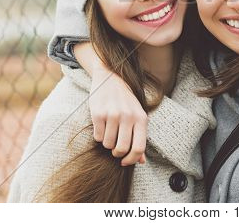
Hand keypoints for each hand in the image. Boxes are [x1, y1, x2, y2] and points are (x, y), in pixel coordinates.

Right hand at [74, 42, 147, 165]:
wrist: (110, 77)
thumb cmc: (126, 100)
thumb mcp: (137, 115)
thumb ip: (139, 137)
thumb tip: (141, 161)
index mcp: (141, 117)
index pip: (139, 147)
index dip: (131, 159)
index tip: (125, 161)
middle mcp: (128, 116)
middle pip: (122, 149)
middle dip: (117, 153)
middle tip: (115, 147)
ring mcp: (113, 115)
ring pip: (108, 144)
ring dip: (107, 142)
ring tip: (109, 131)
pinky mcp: (98, 114)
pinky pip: (97, 137)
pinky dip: (99, 135)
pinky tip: (102, 125)